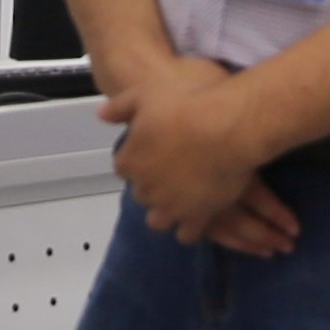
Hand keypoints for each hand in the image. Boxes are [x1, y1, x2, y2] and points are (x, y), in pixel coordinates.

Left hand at [100, 57, 285, 246]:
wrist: (227, 127)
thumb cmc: (187, 106)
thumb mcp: (146, 95)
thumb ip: (121, 107)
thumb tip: (102, 115)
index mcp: (130, 160)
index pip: (124, 168)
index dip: (138, 160)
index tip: (153, 152)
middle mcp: (146, 187)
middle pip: (142, 193)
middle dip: (153, 185)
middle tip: (173, 171)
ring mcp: (170, 206)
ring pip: (159, 220)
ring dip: (166, 211)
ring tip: (183, 199)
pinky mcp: (197, 217)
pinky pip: (186, 235)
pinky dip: (190, 227)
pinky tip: (200, 214)